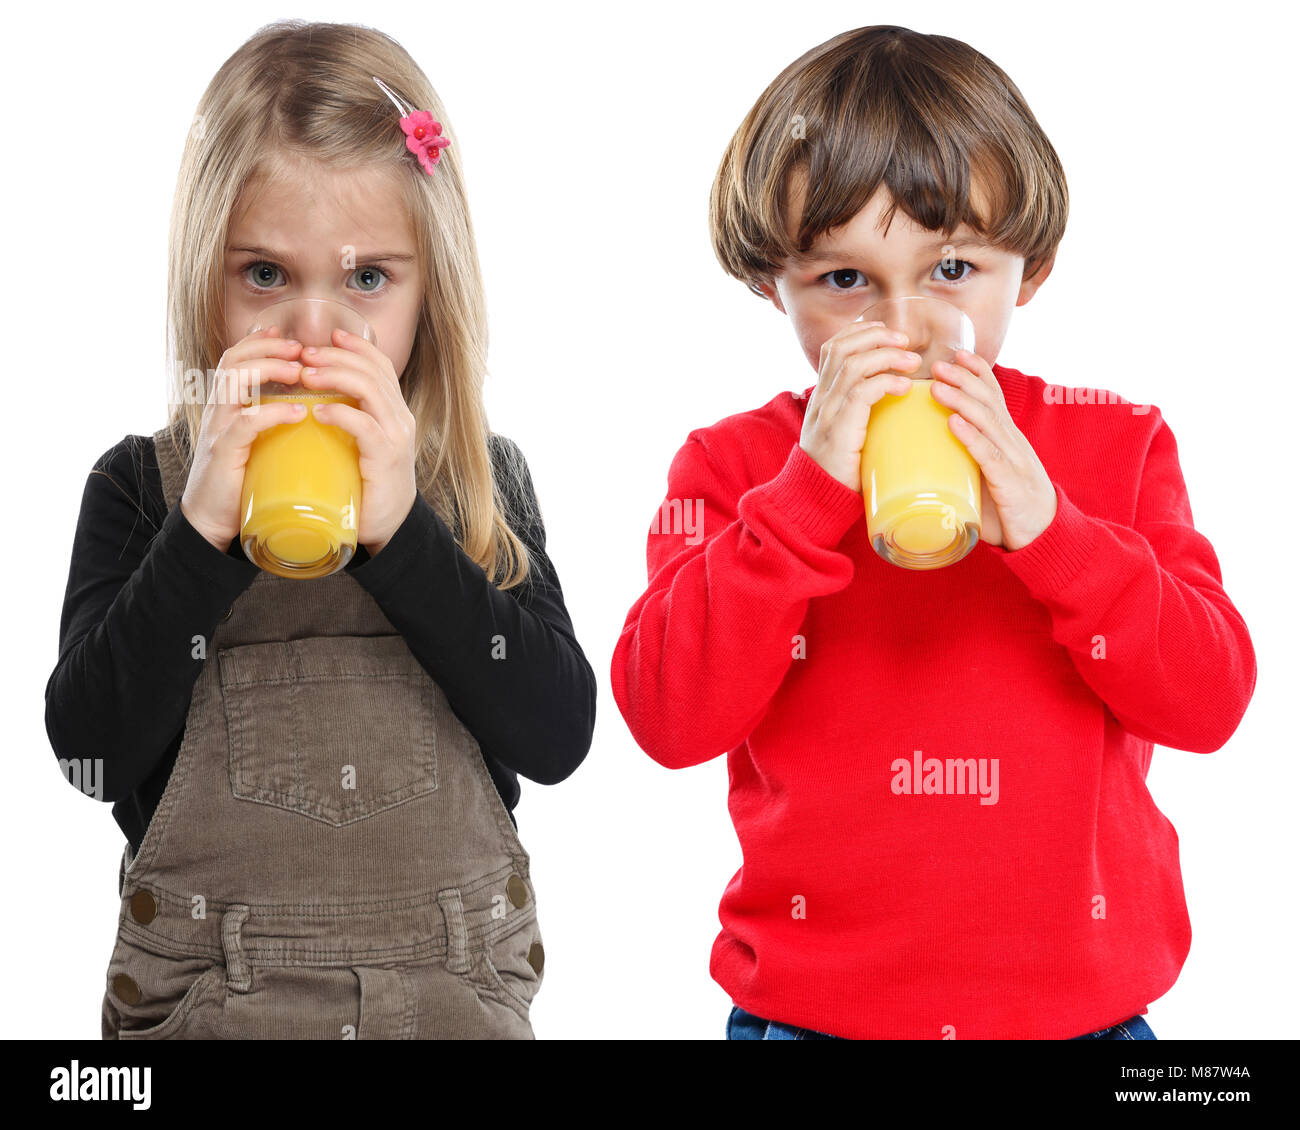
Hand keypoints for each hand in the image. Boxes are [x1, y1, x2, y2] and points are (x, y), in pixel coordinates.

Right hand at [180, 327, 307, 551]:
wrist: (211, 520)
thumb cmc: (241, 481)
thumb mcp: (256, 444)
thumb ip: (270, 424)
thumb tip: (307, 410)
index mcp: (225, 407)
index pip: (234, 360)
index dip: (258, 343)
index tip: (287, 337)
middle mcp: (218, 411)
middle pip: (233, 361)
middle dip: (267, 348)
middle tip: (300, 349)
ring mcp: (218, 430)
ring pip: (234, 382)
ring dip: (268, 370)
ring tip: (299, 372)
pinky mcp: (224, 454)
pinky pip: (245, 424)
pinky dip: (272, 413)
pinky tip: (297, 412)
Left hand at [296, 328, 416, 555]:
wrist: (387, 526)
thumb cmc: (365, 484)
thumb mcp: (359, 443)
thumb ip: (346, 418)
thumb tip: (310, 396)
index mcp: (394, 411)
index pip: (380, 365)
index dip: (356, 346)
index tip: (329, 335)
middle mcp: (401, 418)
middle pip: (373, 370)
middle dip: (336, 357)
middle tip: (304, 354)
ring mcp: (396, 437)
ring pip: (370, 389)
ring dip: (335, 376)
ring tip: (306, 375)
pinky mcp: (386, 458)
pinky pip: (365, 426)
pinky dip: (341, 413)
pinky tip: (318, 411)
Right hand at [800, 320, 920, 492]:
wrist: (816, 498)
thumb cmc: (839, 469)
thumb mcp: (846, 432)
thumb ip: (860, 411)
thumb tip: (894, 397)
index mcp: (822, 396)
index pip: (832, 348)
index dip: (859, 332)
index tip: (886, 332)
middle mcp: (821, 399)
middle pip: (842, 348)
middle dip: (876, 337)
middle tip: (905, 340)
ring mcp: (827, 412)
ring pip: (853, 365)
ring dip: (886, 356)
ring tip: (912, 362)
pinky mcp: (839, 429)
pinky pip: (861, 392)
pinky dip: (885, 382)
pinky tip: (904, 386)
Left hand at [928, 348, 1056, 550]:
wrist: (1046, 538)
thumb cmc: (1011, 510)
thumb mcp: (989, 480)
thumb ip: (968, 466)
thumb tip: (929, 459)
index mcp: (1009, 440)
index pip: (995, 398)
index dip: (978, 374)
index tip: (958, 354)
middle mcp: (1013, 444)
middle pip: (988, 402)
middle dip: (964, 380)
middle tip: (938, 364)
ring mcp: (1013, 461)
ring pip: (987, 423)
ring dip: (961, 401)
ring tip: (938, 387)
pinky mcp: (1009, 484)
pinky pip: (988, 456)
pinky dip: (970, 437)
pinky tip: (954, 423)